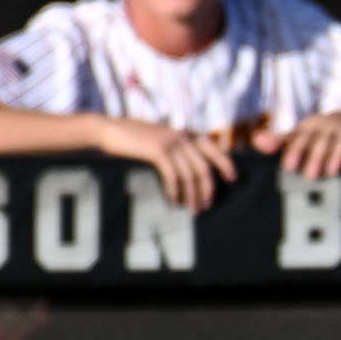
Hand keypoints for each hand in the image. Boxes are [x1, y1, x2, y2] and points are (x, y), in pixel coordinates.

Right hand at [95, 116, 235, 210]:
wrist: (107, 129)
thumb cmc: (131, 138)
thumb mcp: (158, 137)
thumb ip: (175, 148)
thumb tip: (188, 169)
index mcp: (183, 132)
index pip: (212, 147)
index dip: (225, 163)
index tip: (233, 179)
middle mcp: (180, 135)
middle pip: (203, 166)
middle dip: (207, 189)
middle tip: (206, 206)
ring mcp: (169, 142)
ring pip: (189, 174)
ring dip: (191, 195)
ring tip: (191, 210)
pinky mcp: (157, 151)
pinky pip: (173, 176)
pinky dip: (175, 191)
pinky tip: (173, 201)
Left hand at [268, 108, 340, 177]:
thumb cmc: (323, 132)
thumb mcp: (304, 134)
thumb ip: (281, 141)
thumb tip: (255, 141)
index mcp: (302, 128)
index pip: (288, 137)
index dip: (277, 145)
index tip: (269, 157)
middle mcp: (315, 126)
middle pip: (304, 138)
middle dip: (296, 151)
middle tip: (288, 168)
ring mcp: (331, 128)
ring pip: (322, 143)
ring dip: (316, 158)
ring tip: (310, 176)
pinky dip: (337, 158)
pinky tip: (332, 171)